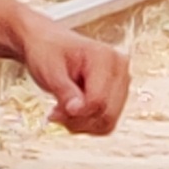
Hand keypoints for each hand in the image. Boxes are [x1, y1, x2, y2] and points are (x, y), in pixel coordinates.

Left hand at [16, 12, 128, 134]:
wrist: (48, 44)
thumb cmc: (48, 52)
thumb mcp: (50, 71)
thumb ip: (65, 91)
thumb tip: (76, 110)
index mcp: (105, 57)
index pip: (99, 100)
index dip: (77, 112)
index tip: (54, 112)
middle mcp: (120, 70)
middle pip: (106, 114)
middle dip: (78, 120)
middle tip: (54, 113)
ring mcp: (121, 83)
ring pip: (107, 122)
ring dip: (81, 124)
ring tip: (61, 111)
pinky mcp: (117, 96)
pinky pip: (106, 123)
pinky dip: (87, 124)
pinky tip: (71, 113)